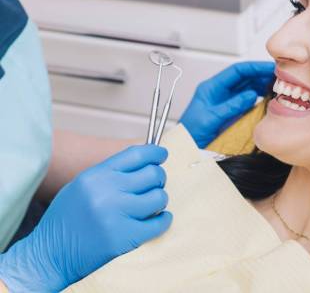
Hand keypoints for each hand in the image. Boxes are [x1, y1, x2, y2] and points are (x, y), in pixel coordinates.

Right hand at [0, 145, 171, 291]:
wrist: (48, 255)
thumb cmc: (65, 218)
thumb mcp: (82, 184)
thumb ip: (110, 172)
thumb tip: (143, 161)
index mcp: (97, 175)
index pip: (136, 154)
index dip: (154, 152)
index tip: (162, 154)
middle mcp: (108, 191)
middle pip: (152, 174)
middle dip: (158, 177)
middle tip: (155, 184)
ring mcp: (117, 215)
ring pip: (159, 197)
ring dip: (159, 199)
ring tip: (152, 204)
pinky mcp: (124, 238)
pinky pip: (158, 224)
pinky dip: (163, 220)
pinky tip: (159, 219)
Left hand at [180, 61, 274, 147]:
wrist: (186, 149)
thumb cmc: (191, 133)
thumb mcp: (210, 118)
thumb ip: (231, 106)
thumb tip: (251, 94)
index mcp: (212, 87)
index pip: (236, 71)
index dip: (254, 67)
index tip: (268, 67)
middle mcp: (220, 91)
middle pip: (244, 77)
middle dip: (261, 74)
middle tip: (279, 76)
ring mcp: (226, 101)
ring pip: (247, 87)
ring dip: (261, 85)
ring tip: (276, 86)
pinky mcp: (231, 111)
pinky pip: (247, 100)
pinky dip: (259, 98)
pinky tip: (267, 98)